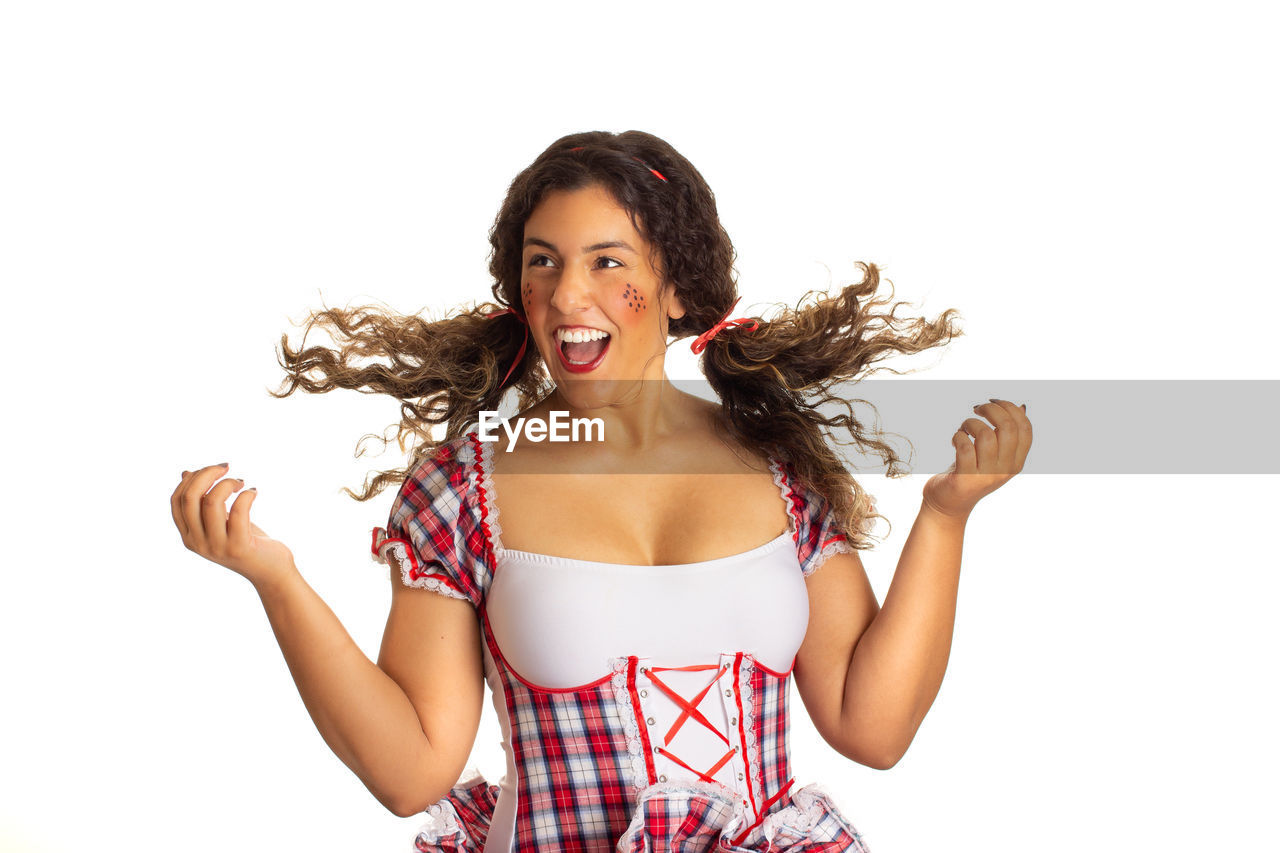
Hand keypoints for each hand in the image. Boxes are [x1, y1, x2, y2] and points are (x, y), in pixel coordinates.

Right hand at [170, 463, 295, 587]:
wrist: (271, 572)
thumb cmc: (246, 540)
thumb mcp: (220, 520)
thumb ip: (203, 502)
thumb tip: (186, 474)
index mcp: (188, 535)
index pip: (177, 500)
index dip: (193, 478)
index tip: (214, 469)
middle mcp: (197, 543)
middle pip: (190, 498)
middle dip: (207, 474)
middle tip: (227, 468)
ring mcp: (216, 546)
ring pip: (211, 502)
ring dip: (228, 483)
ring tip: (242, 482)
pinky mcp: (239, 547)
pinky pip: (239, 511)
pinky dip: (246, 495)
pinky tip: (253, 491)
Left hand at [922, 398, 1032, 519]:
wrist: (949, 505)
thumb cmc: (971, 473)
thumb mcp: (994, 456)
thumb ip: (1006, 436)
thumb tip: (1022, 407)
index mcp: (1016, 462)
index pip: (1025, 429)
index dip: (1011, 409)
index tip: (994, 402)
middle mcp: (1005, 469)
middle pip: (1008, 428)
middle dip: (991, 409)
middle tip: (977, 408)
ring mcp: (986, 475)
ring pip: (985, 435)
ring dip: (971, 423)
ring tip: (963, 428)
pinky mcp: (965, 478)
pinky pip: (965, 447)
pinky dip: (958, 436)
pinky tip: (955, 440)